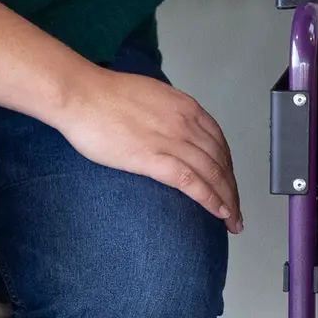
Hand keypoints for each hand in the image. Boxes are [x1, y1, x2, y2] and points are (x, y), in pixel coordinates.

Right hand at [53, 68, 242, 232]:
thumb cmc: (105, 96)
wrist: (81, 95)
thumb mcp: (150, 97)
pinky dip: (210, 199)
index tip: (229, 184)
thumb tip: (171, 130)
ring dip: (228, 200)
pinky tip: (219, 213)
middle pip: (221, 161)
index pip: (219, 142)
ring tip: (232, 221)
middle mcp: (186, 123)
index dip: (228, 167)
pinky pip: (192, 182)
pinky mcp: (154, 159)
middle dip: (232, 189)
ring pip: (213, 174)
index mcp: (186, 107)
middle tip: (236, 211)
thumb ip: (168, 114)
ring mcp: (172, 141)